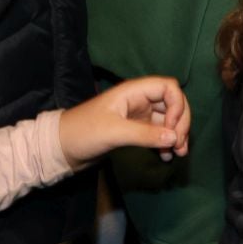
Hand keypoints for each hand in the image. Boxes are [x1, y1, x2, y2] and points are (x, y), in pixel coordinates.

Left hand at [58, 75, 190, 164]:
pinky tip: (166, 156)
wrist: (61, 149)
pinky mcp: (135, 130)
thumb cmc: (84, 132)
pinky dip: (165, 142)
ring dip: (176, 134)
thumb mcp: (114, 132)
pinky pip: (158, 133)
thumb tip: (175, 138)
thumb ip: (145, 134)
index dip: (177, 104)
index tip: (173, 128)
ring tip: (179, 153)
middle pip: (172, 103)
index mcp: (134, 91)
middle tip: (181, 144)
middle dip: (181, 123)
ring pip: (168, 120)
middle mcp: (139, 100)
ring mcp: (138, 116)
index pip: (168, 87)